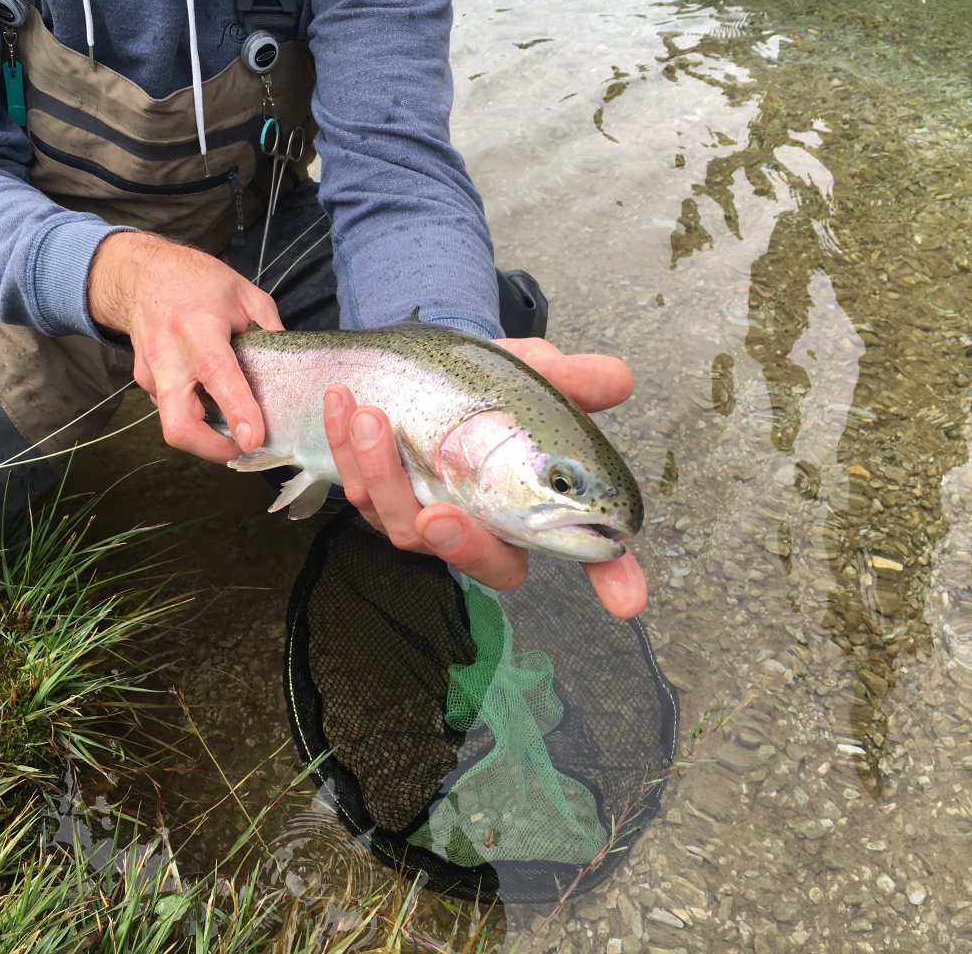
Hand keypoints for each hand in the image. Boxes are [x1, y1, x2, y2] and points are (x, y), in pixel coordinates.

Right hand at [87, 231, 282, 462]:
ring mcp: (150, 373)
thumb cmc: (200, 282)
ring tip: (235, 422)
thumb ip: (270, 333)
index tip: (253, 439)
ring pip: (175, 422)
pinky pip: (172, 409)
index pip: (216, 374)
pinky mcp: (144, 384)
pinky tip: (212, 398)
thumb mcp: (246, 296)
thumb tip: (292, 373)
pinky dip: (196, 414)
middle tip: (245, 449)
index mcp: (197, 326)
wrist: (142, 275)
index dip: (236, 410)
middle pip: (179, 424)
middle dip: (212, 449)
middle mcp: (167, 355)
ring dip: (207, 433)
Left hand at [323, 336, 647, 618]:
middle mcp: (484, 528)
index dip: (612, 578)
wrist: (431, 370)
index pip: (586, 555)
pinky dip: (347, 450)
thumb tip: (619, 379)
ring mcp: (427, 520)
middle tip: (438, 513)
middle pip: (481, 561)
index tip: (628, 601)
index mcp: (536, 508)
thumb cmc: (494, 387)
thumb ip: (570, 380)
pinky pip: (362, 493)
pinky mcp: (381, 502)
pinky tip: (344, 405)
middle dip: (457, 544)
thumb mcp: (532, 374)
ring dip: (383, 476)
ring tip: (370, 416)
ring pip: (403, 527)